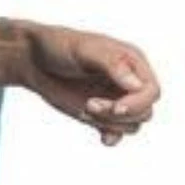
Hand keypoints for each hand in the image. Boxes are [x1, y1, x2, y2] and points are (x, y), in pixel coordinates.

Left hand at [19, 22, 160, 144]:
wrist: (33, 59)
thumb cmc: (59, 46)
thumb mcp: (84, 49)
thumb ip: (111, 63)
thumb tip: (137, 84)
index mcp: (131, 62)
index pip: (151, 91)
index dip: (137, 103)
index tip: (115, 107)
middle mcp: (128, 82)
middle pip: (144, 112)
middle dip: (118, 114)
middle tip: (89, 105)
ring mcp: (114, 98)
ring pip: (132, 124)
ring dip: (109, 123)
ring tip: (85, 108)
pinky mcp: (100, 113)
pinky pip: (118, 132)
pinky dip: (112, 137)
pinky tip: (102, 138)